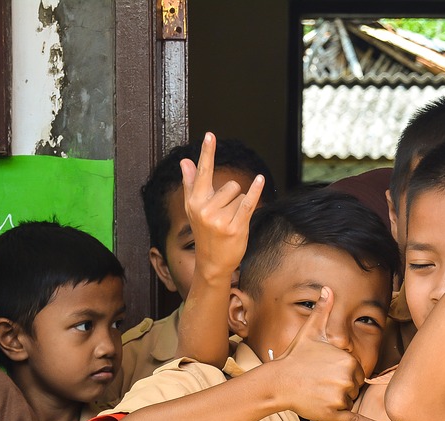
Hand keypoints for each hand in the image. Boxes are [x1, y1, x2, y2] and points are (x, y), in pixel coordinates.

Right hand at [181, 132, 264, 287]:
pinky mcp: (235, 227)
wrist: (212, 262)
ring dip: (240, 207)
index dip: (207, 153)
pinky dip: (255, 191)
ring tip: (230, 222)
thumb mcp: (194, 209)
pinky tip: (260, 180)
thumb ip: (191, 184)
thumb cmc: (204, 232)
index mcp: (194, 202)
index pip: (202, 173)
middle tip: (224, 217)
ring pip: (240, 196)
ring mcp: (220, 219)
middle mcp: (205, 208)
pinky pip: (248, 203)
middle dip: (231, 198)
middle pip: (229, 186)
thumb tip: (184, 161)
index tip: (210, 135)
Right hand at [271, 287, 384, 420]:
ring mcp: (341, 396)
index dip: (342, 372)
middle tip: (320, 382)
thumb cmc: (295, 356)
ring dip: (339, 399)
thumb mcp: (310, 331)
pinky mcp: (335, 413)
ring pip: (350, 400)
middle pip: (355, 386)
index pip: (356, 370)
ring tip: (319, 392)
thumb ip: (323, 310)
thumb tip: (328, 288)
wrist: (278, 381)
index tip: (325, 370)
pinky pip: (357, 419)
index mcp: (348, 359)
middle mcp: (347, 378)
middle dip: (341, 386)